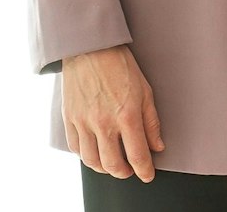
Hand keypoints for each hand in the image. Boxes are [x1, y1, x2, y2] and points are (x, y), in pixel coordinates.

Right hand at [62, 45, 162, 181]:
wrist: (91, 51)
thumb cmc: (122, 68)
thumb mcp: (146, 92)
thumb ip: (151, 122)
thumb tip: (157, 146)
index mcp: (127, 116)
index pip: (137, 154)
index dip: (144, 170)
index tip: (148, 176)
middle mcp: (104, 123)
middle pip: (112, 164)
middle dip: (123, 172)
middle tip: (130, 171)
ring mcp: (83, 122)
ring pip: (91, 160)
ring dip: (103, 168)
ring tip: (113, 165)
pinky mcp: (69, 119)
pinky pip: (75, 147)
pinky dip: (85, 156)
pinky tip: (95, 152)